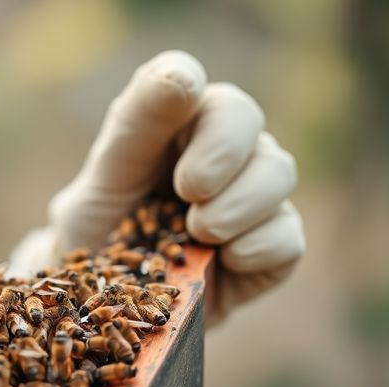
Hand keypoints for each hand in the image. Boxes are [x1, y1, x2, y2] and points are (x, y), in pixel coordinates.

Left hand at [18, 50, 304, 321]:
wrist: (107, 306)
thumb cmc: (101, 231)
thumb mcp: (103, 179)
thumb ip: (137, 126)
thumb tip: (185, 77)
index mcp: (171, 120)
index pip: (186, 79)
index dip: (182, 85)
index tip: (179, 97)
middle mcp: (220, 147)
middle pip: (246, 117)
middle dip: (221, 152)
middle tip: (186, 190)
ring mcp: (251, 194)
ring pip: (278, 172)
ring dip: (239, 203)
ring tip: (197, 232)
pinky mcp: (269, 246)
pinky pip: (287, 236)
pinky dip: (256, 247)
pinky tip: (223, 261)